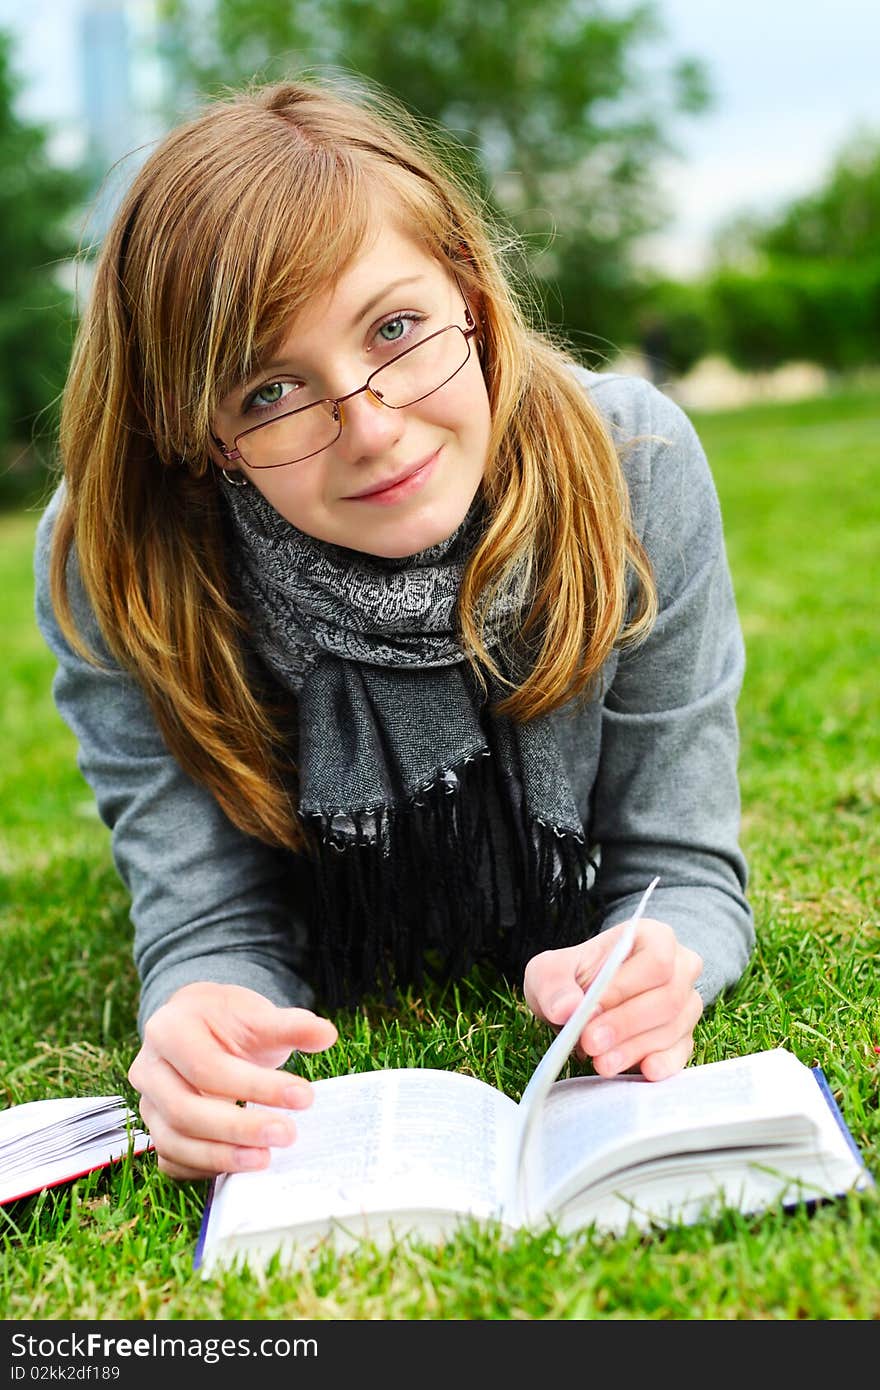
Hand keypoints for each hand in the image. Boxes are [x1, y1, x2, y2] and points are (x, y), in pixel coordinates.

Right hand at [128, 982, 337, 1178]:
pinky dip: (206, 1168)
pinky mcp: (156, 1131)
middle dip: (238, 1128)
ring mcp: (147, 1104)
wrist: (199, 1026)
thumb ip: (291, 1025)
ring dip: (222, 1155)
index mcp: (168, 1029)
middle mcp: (147, 1069)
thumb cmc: (228, 1021)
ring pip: (175, 1141)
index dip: (256, 1086)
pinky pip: (173, 1161)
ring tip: (266, 1159)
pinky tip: (242, 1166)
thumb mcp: (258, 1015)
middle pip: (186, 1110)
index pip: (209, 1067)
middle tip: (287, 1135)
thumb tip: (326, 1034)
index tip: (304, 1097)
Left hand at [522, 918, 702, 1080]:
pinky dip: (663, 1063)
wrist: (582, 1003)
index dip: (624, 988)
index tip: (591, 1009)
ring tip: (600, 1062)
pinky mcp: (684, 1038)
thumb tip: (566, 1009)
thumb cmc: (572, 979)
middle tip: (590, 1043)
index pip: (655, 961)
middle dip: (626, 1024)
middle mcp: (680, 968)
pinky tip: (644, 1070)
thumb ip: (553, 985)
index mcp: (653, 937)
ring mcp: (686, 1005)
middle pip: (667, 998)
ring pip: (673, 1028)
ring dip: (635, 1048)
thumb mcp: (549, 972)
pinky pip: (682, 1053)